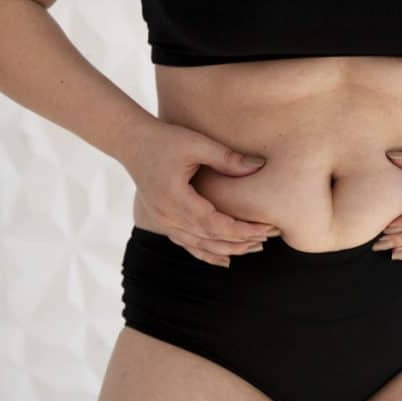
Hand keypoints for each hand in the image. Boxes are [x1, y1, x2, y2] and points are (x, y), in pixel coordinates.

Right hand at [122, 120, 281, 265]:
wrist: (132, 143)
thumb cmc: (164, 139)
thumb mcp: (196, 143)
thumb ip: (227, 157)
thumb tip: (259, 165)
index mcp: (176, 199)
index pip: (215, 225)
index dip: (242, 230)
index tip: (267, 227)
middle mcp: (167, 217)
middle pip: (210, 240)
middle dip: (241, 241)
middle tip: (269, 236)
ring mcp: (163, 222)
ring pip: (200, 246)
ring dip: (228, 250)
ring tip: (255, 247)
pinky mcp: (163, 221)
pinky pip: (187, 245)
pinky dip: (207, 254)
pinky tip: (225, 261)